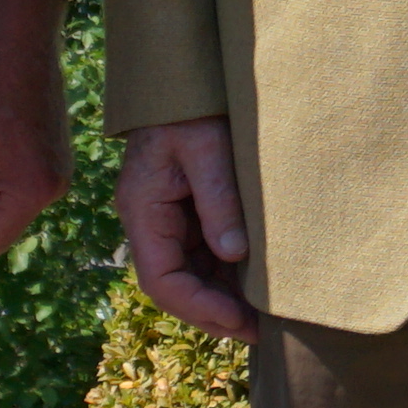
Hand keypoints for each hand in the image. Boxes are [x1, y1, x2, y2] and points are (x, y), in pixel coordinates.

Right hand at [119, 116, 256, 335]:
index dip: (198, 307)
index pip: (161, 279)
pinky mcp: (187, 210)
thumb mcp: (208, 148)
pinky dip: (227, 272)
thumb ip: (219, 200)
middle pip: (175, 283)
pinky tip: (256, 284)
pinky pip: (203, 252)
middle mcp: (150, 221)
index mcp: (143, 210)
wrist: (183, 76)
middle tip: (259, 330)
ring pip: (190, 272)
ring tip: (264, 315)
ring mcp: (167, 217)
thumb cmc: (193, 107)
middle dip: (213, 311)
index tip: (240, 320)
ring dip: (222, 296)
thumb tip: (235, 254)